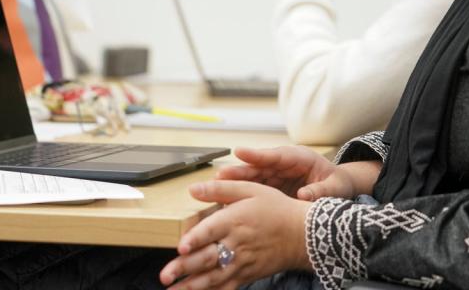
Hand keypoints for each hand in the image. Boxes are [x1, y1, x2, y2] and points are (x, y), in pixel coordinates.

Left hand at [160, 181, 310, 288]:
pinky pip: (226, 288)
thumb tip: (193, 188)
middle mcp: (236, 244)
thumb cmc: (276, 209)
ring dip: (191, 285)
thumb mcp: (251, 190)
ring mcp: (241, 263)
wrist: (302, 234)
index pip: (212, 231)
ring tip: (172, 289)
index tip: (182, 247)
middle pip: (208, 258)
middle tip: (165, 275)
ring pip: (213, 277)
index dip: (196, 239)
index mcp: (235, 220)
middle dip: (185, 268)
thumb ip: (221, 189)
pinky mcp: (246, 275)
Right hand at [214, 146, 372, 200]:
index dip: (257, 155)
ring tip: (216, 185)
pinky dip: (243, 194)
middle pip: (260, 166)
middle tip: (220, 174)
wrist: (338, 189)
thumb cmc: (338, 184)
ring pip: (254, 177)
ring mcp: (277, 175)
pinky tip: (227, 200)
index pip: (277, 155)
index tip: (239, 152)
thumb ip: (321, 191)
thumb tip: (304, 196)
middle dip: (240, 170)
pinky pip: (256, 189)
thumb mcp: (336, 188)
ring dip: (236, 182)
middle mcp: (285, 164)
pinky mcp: (273, 187)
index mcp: (301, 158)